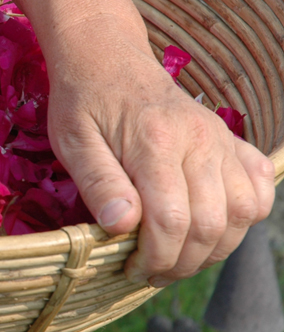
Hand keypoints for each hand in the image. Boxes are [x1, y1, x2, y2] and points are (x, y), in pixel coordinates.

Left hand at [47, 15, 275, 286]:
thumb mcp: (72, 141)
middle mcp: (199, 141)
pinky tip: (211, 227)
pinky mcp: (230, 141)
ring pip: (243, 213)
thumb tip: (121, 226)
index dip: (154, 257)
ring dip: (213, 249)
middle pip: (211, 224)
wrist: (107, 59)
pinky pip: (259, 187)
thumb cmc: (83, 103)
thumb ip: (98, 182)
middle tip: (148, 272)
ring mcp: (221, 140)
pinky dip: (245, 217)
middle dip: (180, 262)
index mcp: (155, 142)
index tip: (130, 268)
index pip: (171, 220)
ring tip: (175, 257)